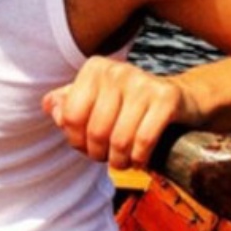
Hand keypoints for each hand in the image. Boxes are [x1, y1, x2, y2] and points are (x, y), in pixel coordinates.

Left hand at [42, 56, 195, 168]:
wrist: (180, 99)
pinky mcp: (166, 97)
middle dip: (99, 154)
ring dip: (120, 161)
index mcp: (94, 69)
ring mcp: (143, 82)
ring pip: (119, 139)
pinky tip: (141, 159)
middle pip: (95, 131)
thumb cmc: (129, 105)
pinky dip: (140, 158)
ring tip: (124, 161)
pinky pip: (143, 140)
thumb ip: (68, 104)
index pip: (70, 117)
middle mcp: (116, 70)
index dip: (76, 141)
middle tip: (108, 158)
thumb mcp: (96, 100)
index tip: (87, 146)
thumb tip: (50, 108)